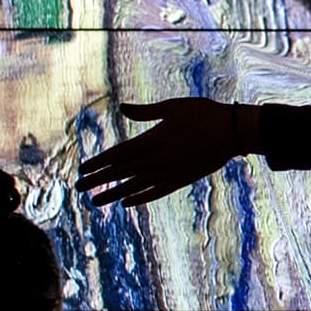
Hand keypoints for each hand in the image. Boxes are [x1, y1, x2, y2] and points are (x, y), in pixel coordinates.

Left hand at [77, 99, 244, 206]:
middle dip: (98, 180)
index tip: (82, 169)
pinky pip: (155, 192)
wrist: (231, 132)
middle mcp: (156, 160)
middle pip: (120, 172)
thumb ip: (145, 112)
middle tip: (78, 188)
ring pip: (134, 187)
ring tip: (96, 202)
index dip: (98, 163)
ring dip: (113, 194)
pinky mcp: (180, 181)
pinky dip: (140, 198)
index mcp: (151, 140)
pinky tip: (127, 203)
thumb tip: (122, 108)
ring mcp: (168, 173)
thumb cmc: (203, 113)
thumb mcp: (172, 107)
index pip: (117, 155)